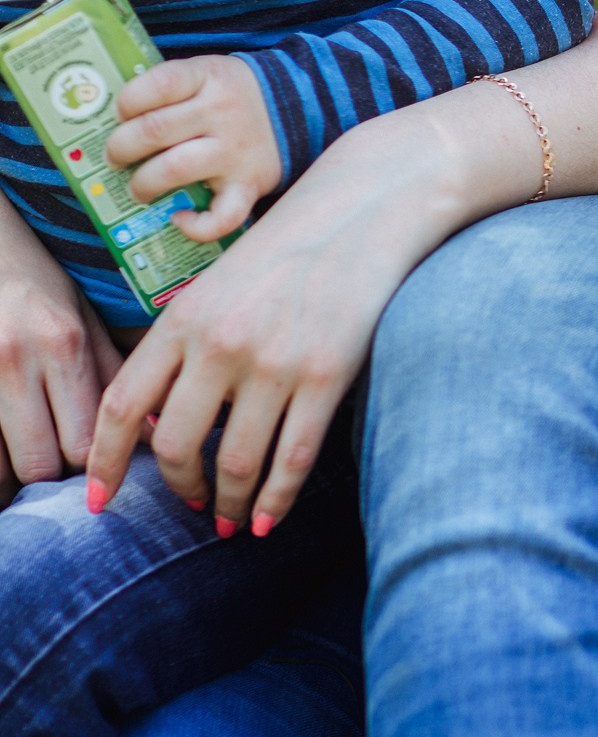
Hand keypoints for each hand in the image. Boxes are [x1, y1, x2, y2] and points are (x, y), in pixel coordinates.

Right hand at [0, 209, 123, 498]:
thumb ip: (115, 377)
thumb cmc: (41, 290)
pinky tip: (4, 457)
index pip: (87, 440)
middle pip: (41, 462)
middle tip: (65, 478)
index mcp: (64, 345)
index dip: (95, 467)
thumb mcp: (87, 322)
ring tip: (28, 471)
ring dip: (13, 479)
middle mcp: (15, 361)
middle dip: (55, 481)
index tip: (100, 472)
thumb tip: (155, 432)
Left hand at [82, 113, 461, 535]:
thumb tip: (161, 422)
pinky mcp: (325, 376)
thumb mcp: (215, 288)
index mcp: (182, 321)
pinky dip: (276, 502)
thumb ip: (183, 346)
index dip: (106, 462)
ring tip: (231, 522)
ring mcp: (273, 363)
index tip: (98, 500)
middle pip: (176, 446)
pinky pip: (292, 459)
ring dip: (229, 505)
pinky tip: (269, 521)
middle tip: (191, 506)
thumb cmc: (287, 253)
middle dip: (179, 490)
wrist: (361, 214)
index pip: (124, 407)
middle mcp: (219, 345)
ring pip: (235, 463)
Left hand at [109, 55, 281, 241]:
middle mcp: (222, 112)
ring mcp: (236, 151)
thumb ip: (170, 88)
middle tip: (115, 158)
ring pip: (173, 170)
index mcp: (208, 77)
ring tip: (139, 189)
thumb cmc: (234, 94)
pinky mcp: (250, 184)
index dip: (126, 103)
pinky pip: (222, 215)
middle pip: (152, 131)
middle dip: (120, 149)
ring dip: (143, 184)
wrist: (299, 106)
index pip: (156, 85)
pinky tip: (180, 219)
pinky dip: (196, 225)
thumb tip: (114, 121)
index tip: (121, 115)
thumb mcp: (207, 73)